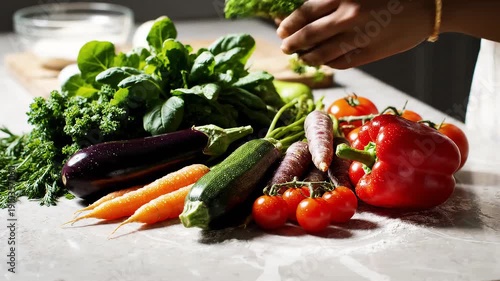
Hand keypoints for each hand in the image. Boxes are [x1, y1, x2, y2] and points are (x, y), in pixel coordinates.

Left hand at [277, 0, 435, 68]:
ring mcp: (358, 37)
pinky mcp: (369, 54)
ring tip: (301, 58)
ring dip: (307, 57)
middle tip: (285, 47)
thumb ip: (333, 1)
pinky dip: (327, 63)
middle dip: (292, 44)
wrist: (429, 5)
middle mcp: (347, 17)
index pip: (304, 13)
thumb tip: (308, 11)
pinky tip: (322, 62)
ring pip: (322, 53)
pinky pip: (340, 62)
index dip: (289, 24)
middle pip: (308, 36)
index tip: (281, 30)